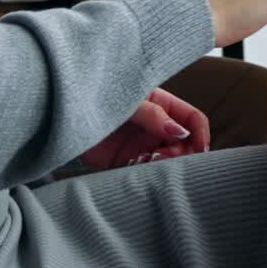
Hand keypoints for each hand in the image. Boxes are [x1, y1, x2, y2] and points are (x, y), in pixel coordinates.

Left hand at [80, 88, 210, 170]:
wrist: (65, 110)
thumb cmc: (98, 92)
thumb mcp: (128, 99)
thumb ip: (152, 114)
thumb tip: (180, 132)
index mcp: (161, 104)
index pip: (192, 119)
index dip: (201, 133)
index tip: (199, 148)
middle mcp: (156, 126)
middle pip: (184, 145)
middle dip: (180, 154)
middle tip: (160, 156)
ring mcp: (143, 144)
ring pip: (168, 161)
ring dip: (164, 166)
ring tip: (145, 161)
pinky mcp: (127, 161)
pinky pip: (148, 173)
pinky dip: (148, 175)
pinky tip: (135, 167)